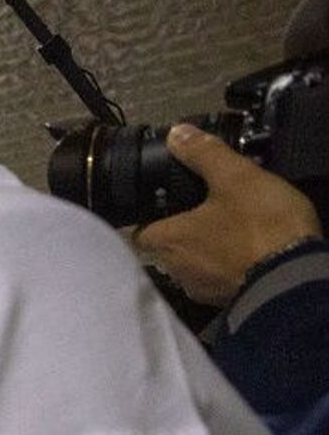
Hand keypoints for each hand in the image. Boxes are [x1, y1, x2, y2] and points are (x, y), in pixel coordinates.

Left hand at [130, 124, 322, 305]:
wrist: (296, 277)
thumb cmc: (261, 226)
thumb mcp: (236, 178)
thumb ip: (204, 154)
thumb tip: (176, 134)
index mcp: (167, 241)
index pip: (138, 230)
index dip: (148, 216)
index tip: (163, 203)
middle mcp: (175, 270)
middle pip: (165, 247)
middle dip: (180, 231)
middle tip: (202, 210)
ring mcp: (201, 289)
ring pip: (191, 264)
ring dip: (203, 249)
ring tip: (227, 228)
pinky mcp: (226, 300)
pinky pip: (217, 278)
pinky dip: (225, 265)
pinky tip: (243, 250)